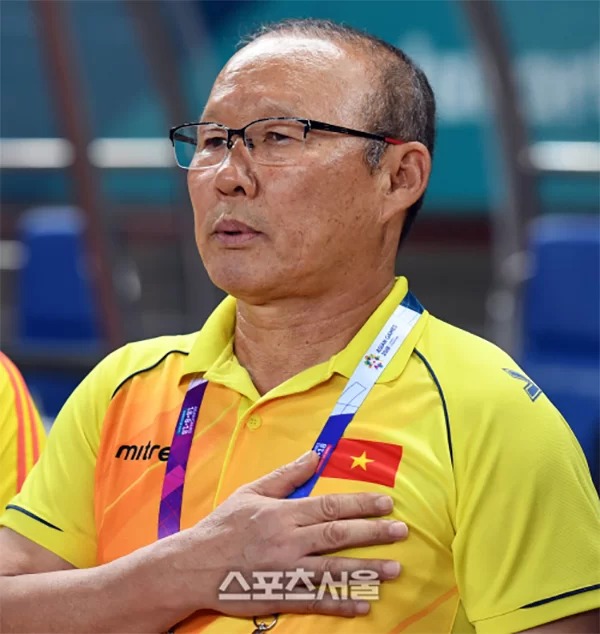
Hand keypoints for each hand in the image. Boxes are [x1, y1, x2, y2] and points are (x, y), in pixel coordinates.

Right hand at [185, 451, 407, 617]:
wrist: (193, 565)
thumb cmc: (223, 525)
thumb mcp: (251, 492)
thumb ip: (285, 475)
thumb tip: (314, 455)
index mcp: (282, 513)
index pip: (330, 506)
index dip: (360, 504)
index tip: (386, 503)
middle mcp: (288, 541)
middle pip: (338, 536)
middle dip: (373, 533)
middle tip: (401, 531)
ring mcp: (286, 571)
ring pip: (333, 570)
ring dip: (366, 570)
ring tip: (394, 569)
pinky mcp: (280, 595)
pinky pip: (315, 600)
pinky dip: (340, 603)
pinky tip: (363, 605)